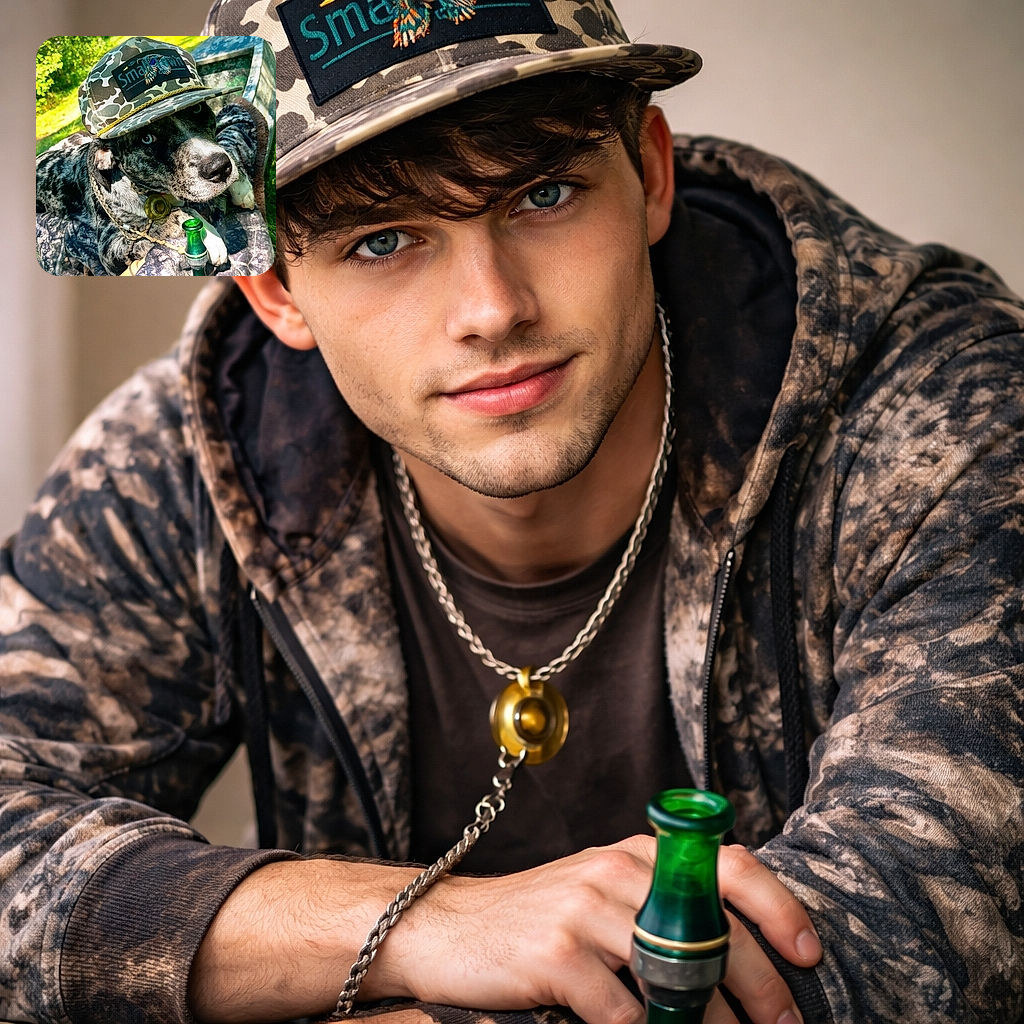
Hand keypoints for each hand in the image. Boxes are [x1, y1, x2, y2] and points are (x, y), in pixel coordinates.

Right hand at [372, 837, 819, 1023]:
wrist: (453, 926)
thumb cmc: (540, 917)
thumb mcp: (602, 892)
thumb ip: (657, 904)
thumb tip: (735, 954)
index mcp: (636, 852)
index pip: (724, 862)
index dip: (776, 906)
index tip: (808, 953)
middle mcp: (615, 870)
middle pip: (712, 926)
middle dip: (761, 985)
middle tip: (784, 1022)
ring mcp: (584, 910)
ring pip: (677, 976)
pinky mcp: (556, 955)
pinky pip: (623, 1013)